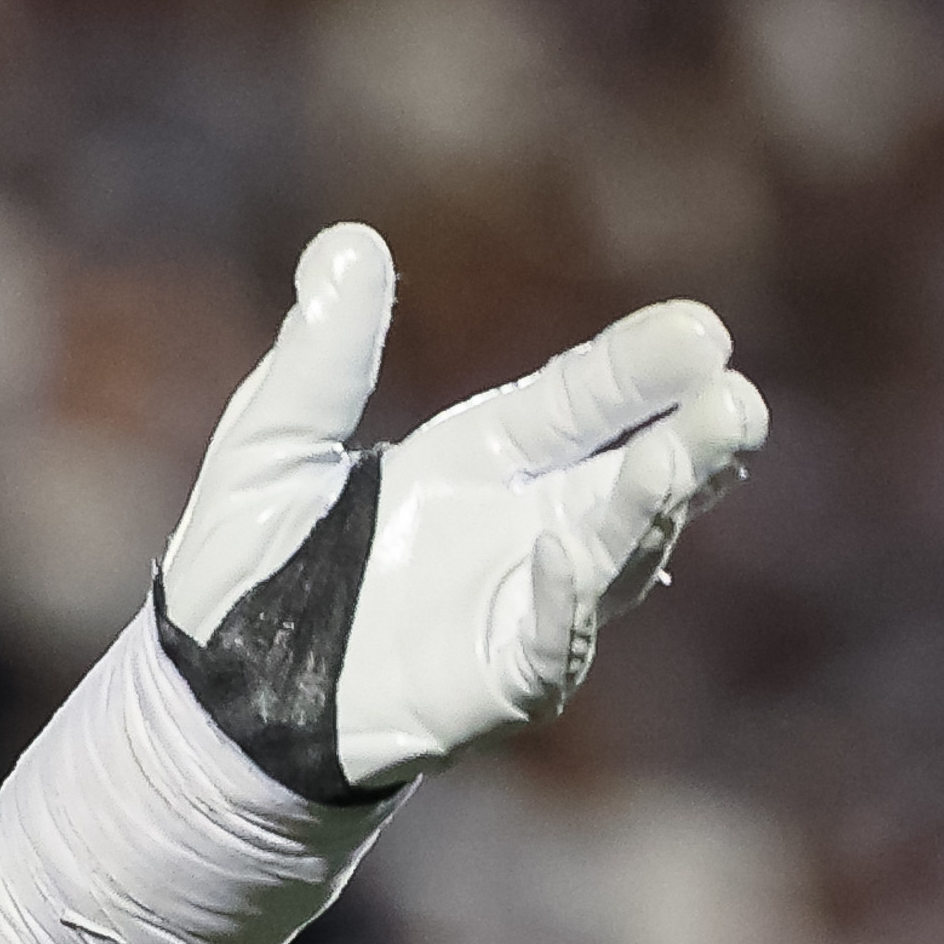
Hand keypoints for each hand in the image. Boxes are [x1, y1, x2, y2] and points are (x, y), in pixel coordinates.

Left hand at [157, 224, 766, 800]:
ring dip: (652, 511)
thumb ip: (318, 358)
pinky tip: (566, 551)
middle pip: (633, 474)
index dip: (637, 369)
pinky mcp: (494, 684)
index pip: (580, 400)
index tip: (701, 332)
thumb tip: (347, 242)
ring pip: (614, 557)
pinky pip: (548, 643)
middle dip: (690, 440)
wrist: (208, 702)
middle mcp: (525, 528)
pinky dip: (564, 600)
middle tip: (736, 400)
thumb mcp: (270, 448)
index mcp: (483, 459)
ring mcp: (520, 610)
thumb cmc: (245, 574)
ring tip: (685, 460)